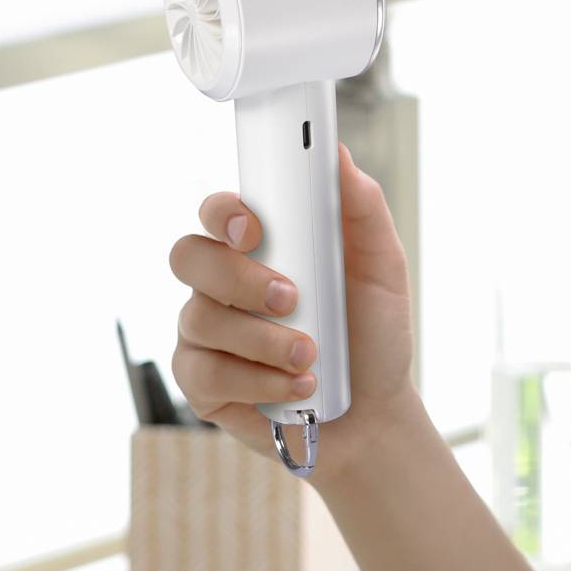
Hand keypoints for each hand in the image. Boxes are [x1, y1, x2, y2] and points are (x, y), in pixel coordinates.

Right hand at [168, 143, 418, 463]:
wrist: (373, 415)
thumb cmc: (370, 337)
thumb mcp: (382, 271)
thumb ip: (362, 211)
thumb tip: (338, 155)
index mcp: (258, 248)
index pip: (217, 211)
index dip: (223, 212)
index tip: (254, 229)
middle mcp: (221, 284)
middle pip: (188, 256)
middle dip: (238, 277)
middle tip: (291, 299)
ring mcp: (205, 334)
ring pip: (200, 317)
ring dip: (263, 339)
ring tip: (312, 354)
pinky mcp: (201, 384)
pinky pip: (205, 372)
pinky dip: (257, 381)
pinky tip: (295, 386)